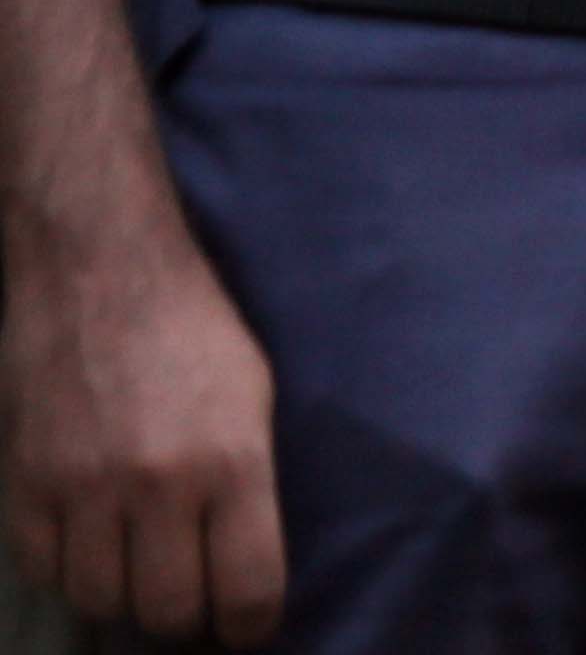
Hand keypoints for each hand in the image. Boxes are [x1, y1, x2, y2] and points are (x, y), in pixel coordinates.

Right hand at [2, 214, 284, 642]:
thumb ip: (248, 485)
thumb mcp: (254, 400)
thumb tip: (239, 566)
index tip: (245, 628)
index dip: (249, 626)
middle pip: (166, 611)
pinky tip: (88, 546)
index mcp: (232, 462)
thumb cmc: (196, 331)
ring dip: (122, 596)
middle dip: (184, 617)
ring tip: (138, 569)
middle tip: (190, 599)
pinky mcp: (26, 484)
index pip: (246, 589)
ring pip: (99, 600)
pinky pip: (43, 571)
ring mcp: (84, 488)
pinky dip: (67, 571)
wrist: (101, 272)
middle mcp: (158, 485)